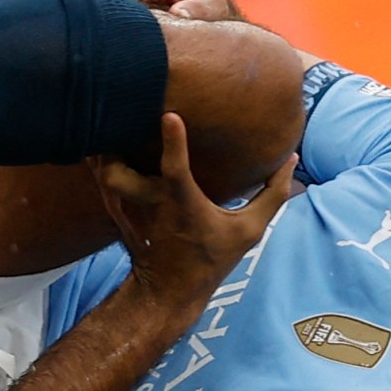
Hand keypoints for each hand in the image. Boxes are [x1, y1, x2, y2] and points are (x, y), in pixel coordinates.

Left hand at [94, 114, 296, 302]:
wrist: (168, 289)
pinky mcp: (113, 205)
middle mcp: (149, 203)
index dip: (174, 143)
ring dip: (105, 138)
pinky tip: (107, 127)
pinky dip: (99, 150)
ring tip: (114, 105)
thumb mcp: (250, 231)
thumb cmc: (212, 257)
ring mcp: (125, 205)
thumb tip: (291, 159)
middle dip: (118, 137)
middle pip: (121, 167)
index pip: (175, 170)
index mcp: (182, 204)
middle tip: (127, 101)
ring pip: (103, 166)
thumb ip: (272, 194)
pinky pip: (99, 171)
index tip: (170, 115)